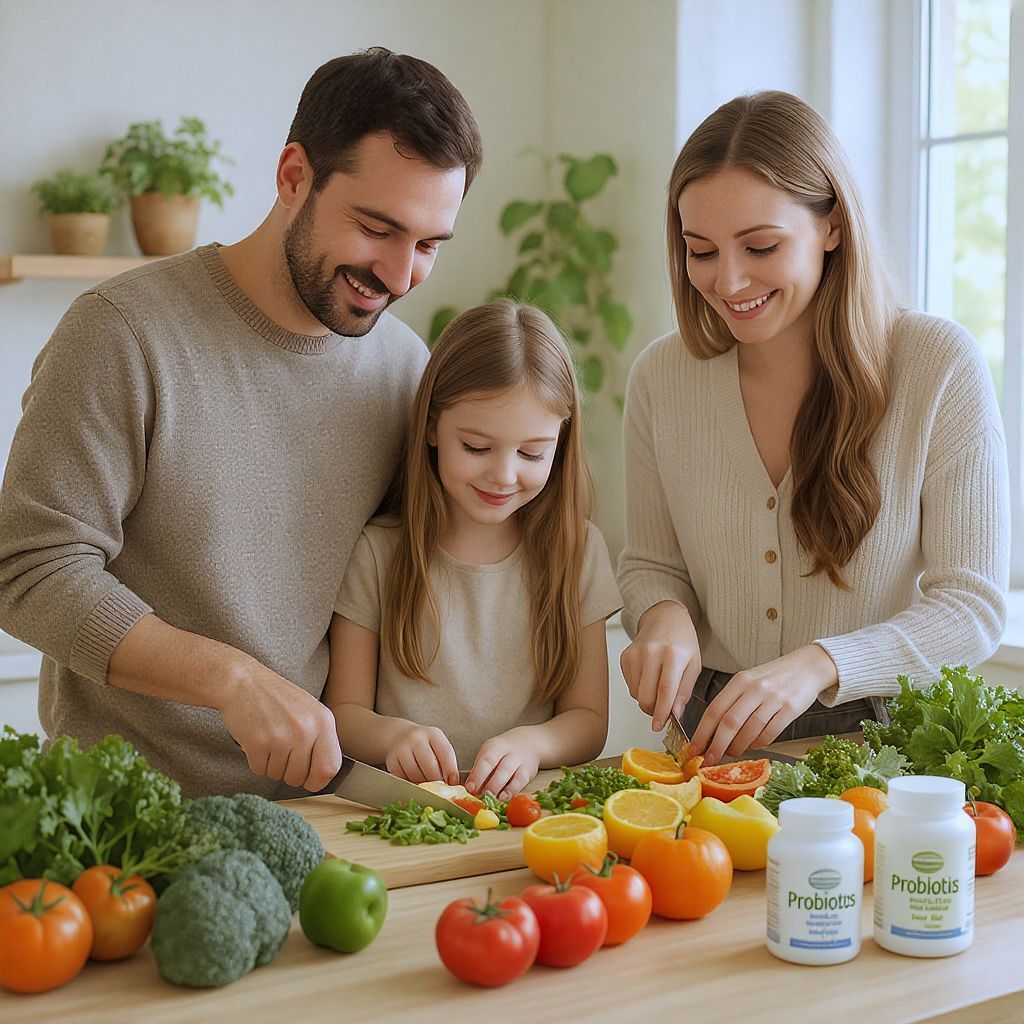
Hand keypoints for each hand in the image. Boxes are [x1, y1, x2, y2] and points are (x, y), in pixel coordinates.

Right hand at [217, 658, 342, 791]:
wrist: (244, 682)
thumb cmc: (277, 698)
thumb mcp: (310, 711)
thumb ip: (320, 739)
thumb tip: (323, 774)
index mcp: (324, 722)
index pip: (330, 768)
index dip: (318, 780)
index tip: (308, 779)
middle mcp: (306, 730)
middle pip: (301, 777)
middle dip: (290, 773)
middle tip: (282, 753)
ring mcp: (282, 737)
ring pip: (279, 775)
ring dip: (272, 765)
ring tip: (270, 741)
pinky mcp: (258, 743)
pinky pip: (260, 770)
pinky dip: (256, 761)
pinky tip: (257, 741)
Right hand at [385, 724, 459, 784]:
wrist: (399, 736)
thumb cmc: (425, 744)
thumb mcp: (437, 745)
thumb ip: (446, 760)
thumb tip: (452, 783)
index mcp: (433, 734)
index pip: (446, 753)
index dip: (451, 770)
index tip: (453, 783)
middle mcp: (416, 738)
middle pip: (430, 766)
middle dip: (436, 780)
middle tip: (439, 786)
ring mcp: (402, 748)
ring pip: (416, 775)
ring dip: (423, 783)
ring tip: (426, 781)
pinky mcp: (391, 760)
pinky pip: (404, 779)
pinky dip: (410, 783)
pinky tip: (414, 778)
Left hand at [465, 730, 539, 799]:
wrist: (529, 742)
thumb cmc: (504, 752)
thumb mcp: (490, 754)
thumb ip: (480, 770)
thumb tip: (470, 790)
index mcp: (494, 746)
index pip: (485, 760)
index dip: (477, 775)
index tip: (470, 788)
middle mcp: (507, 751)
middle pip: (499, 766)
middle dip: (489, 784)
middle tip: (481, 797)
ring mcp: (519, 760)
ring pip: (510, 773)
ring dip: (501, 787)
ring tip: (494, 800)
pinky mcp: (528, 771)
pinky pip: (521, 781)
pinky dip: (513, 790)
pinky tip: (506, 798)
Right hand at [620, 601, 701, 731]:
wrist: (665, 619)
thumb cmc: (682, 643)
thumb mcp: (694, 666)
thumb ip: (684, 692)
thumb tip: (674, 714)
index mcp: (673, 654)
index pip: (665, 690)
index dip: (662, 712)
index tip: (659, 726)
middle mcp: (651, 652)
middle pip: (646, 695)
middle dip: (653, 710)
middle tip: (663, 709)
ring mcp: (635, 653)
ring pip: (636, 693)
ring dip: (647, 700)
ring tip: (658, 687)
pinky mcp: (625, 656)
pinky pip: (630, 686)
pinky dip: (640, 689)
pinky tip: (649, 678)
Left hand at [689, 645, 838, 764]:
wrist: (808, 666)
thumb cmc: (773, 677)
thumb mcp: (748, 681)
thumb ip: (732, 702)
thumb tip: (712, 733)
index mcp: (739, 681)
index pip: (714, 710)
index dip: (701, 732)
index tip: (694, 748)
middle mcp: (754, 689)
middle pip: (729, 723)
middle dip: (716, 745)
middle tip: (710, 759)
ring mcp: (773, 698)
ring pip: (749, 730)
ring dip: (738, 746)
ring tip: (732, 752)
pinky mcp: (790, 708)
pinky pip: (770, 732)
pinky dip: (759, 743)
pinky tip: (755, 745)